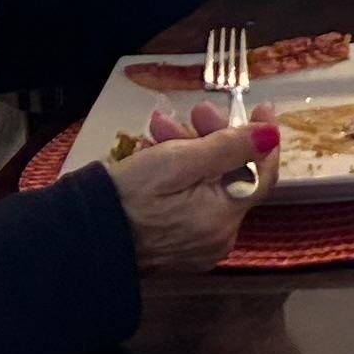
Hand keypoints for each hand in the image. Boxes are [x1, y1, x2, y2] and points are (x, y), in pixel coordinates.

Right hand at [106, 111, 276, 279]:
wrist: (82, 237)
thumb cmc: (129, 195)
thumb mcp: (179, 161)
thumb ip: (229, 148)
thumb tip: (272, 135)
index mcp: (224, 220)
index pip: (263, 175)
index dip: (263, 139)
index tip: (260, 108)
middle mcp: (218, 238)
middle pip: (232, 177)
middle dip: (214, 138)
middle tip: (194, 109)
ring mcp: (197, 245)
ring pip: (208, 186)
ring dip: (190, 150)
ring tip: (159, 125)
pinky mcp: (176, 246)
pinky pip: (191, 203)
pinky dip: (180, 176)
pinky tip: (155, 151)